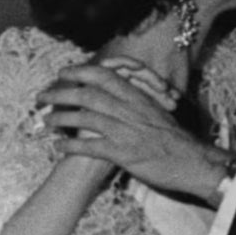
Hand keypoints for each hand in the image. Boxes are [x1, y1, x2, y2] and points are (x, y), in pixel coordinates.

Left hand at [41, 67, 230, 201]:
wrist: (193, 162)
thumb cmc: (175, 139)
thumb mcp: (155, 113)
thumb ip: (135, 104)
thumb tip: (116, 98)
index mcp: (138, 98)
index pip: (105, 77)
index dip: (80, 72)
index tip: (62, 73)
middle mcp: (130, 110)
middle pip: (88, 95)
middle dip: (61, 94)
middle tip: (41, 97)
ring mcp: (125, 131)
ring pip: (85, 118)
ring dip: (60, 118)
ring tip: (44, 122)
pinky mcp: (123, 153)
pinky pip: (90, 146)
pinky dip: (71, 145)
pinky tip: (58, 146)